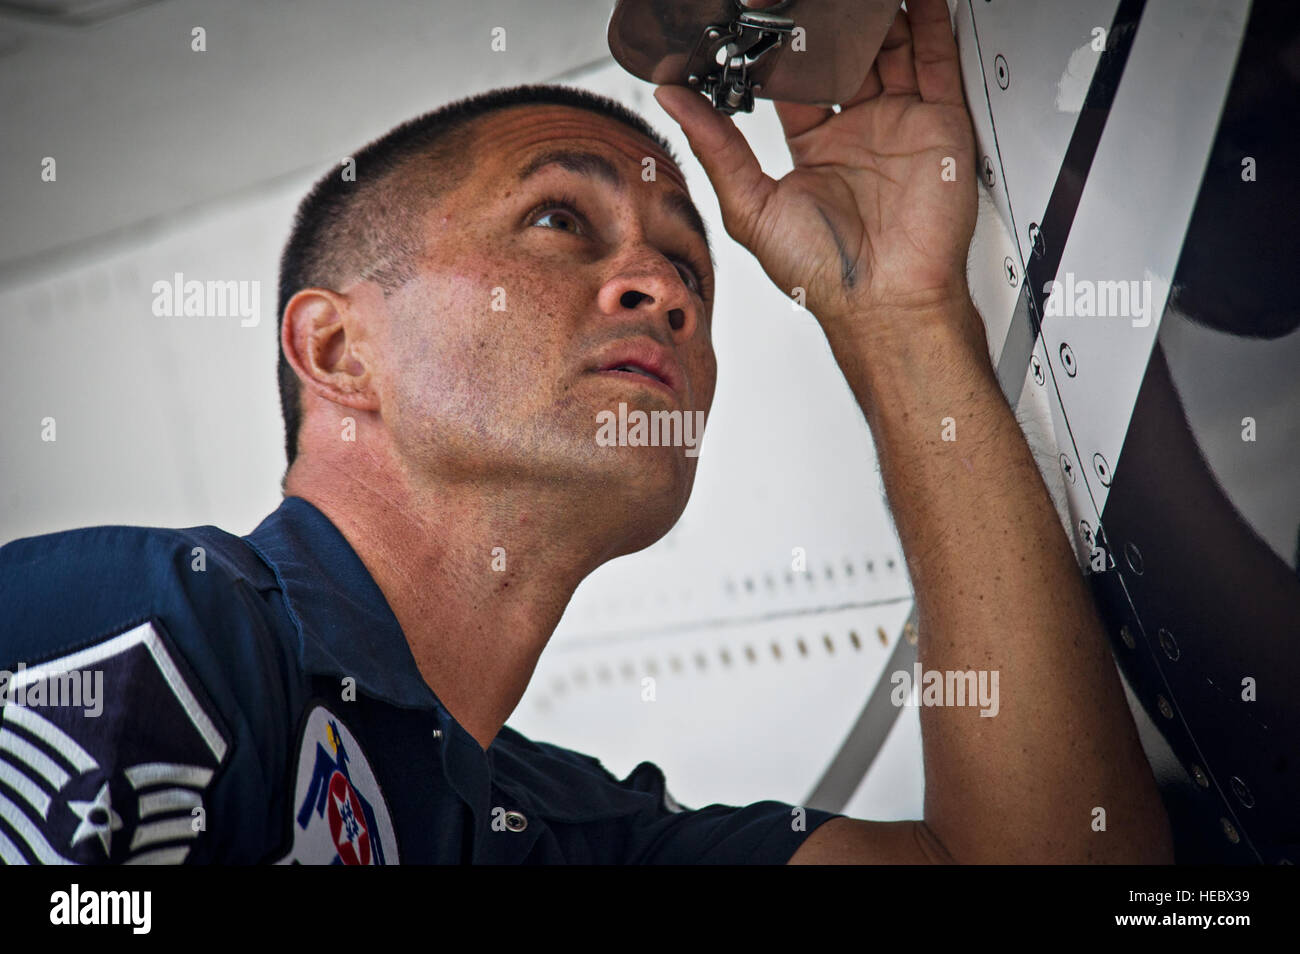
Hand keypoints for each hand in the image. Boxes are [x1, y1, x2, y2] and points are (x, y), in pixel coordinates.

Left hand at [654, 0, 977, 340]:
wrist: (885, 301)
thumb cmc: (823, 275)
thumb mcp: (751, 207)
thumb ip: (717, 147)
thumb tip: (674, 101)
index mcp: (814, 150)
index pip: (796, 80)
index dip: (780, 48)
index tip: (759, 19)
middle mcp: (858, 133)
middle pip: (844, 55)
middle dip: (827, 22)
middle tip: (806, 1)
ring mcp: (900, 124)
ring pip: (889, 47)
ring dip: (873, 15)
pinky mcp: (939, 122)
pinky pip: (936, 58)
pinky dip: (930, 21)